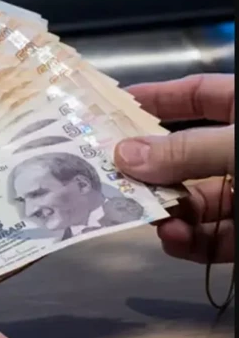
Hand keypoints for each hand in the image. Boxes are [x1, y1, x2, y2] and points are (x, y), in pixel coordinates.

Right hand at [114, 74, 234, 263]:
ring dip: (167, 213)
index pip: (199, 96)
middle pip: (184, 157)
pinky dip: (191, 242)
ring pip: (193, 202)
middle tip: (112, 179)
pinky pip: (212, 238)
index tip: (112, 110)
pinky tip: (177, 240)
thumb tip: (123, 154)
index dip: (158, 99)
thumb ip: (185, 150)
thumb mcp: (238, 146)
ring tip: (151, 219)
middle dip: (149, 172)